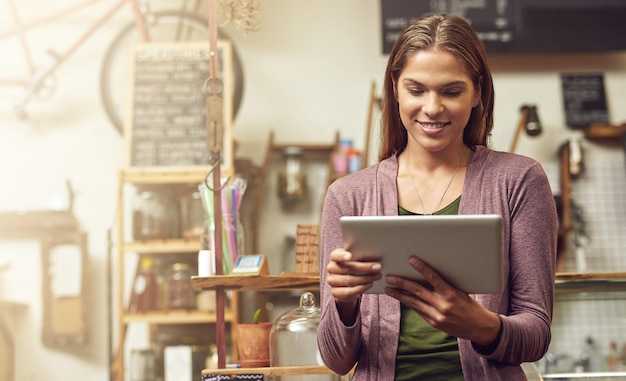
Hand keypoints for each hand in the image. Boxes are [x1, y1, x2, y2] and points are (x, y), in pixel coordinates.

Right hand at [326, 248, 381, 323]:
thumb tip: (375, 257)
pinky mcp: (335, 292)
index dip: (343, 256)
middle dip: (364, 268)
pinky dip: (361, 288)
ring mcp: (331, 280)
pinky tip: (369, 284)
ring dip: (365, 278)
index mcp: (335, 256)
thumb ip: (362, 256)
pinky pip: (348, 292)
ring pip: (349, 280)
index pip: (336, 255)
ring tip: (377, 276)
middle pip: (346, 268)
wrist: (348, 283)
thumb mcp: (357, 259)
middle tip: (378, 267)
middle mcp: (331, 268)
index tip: (350, 256)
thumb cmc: (355, 266)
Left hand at [384, 256, 499, 345]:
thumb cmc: (471, 306)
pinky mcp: (434, 323)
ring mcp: (437, 316)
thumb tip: (428, 274)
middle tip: (390, 277)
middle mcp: (443, 305)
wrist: (480, 327)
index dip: (422, 268)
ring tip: (389, 289)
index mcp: (451, 294)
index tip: (411, 260)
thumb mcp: (461, 292)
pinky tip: (401, 298)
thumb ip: (445, 286)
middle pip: (417, 291)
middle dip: (401, 283)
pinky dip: (409, 303)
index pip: (433, 278)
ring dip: (400, 295)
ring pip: (414, 302)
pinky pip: (418, 311)